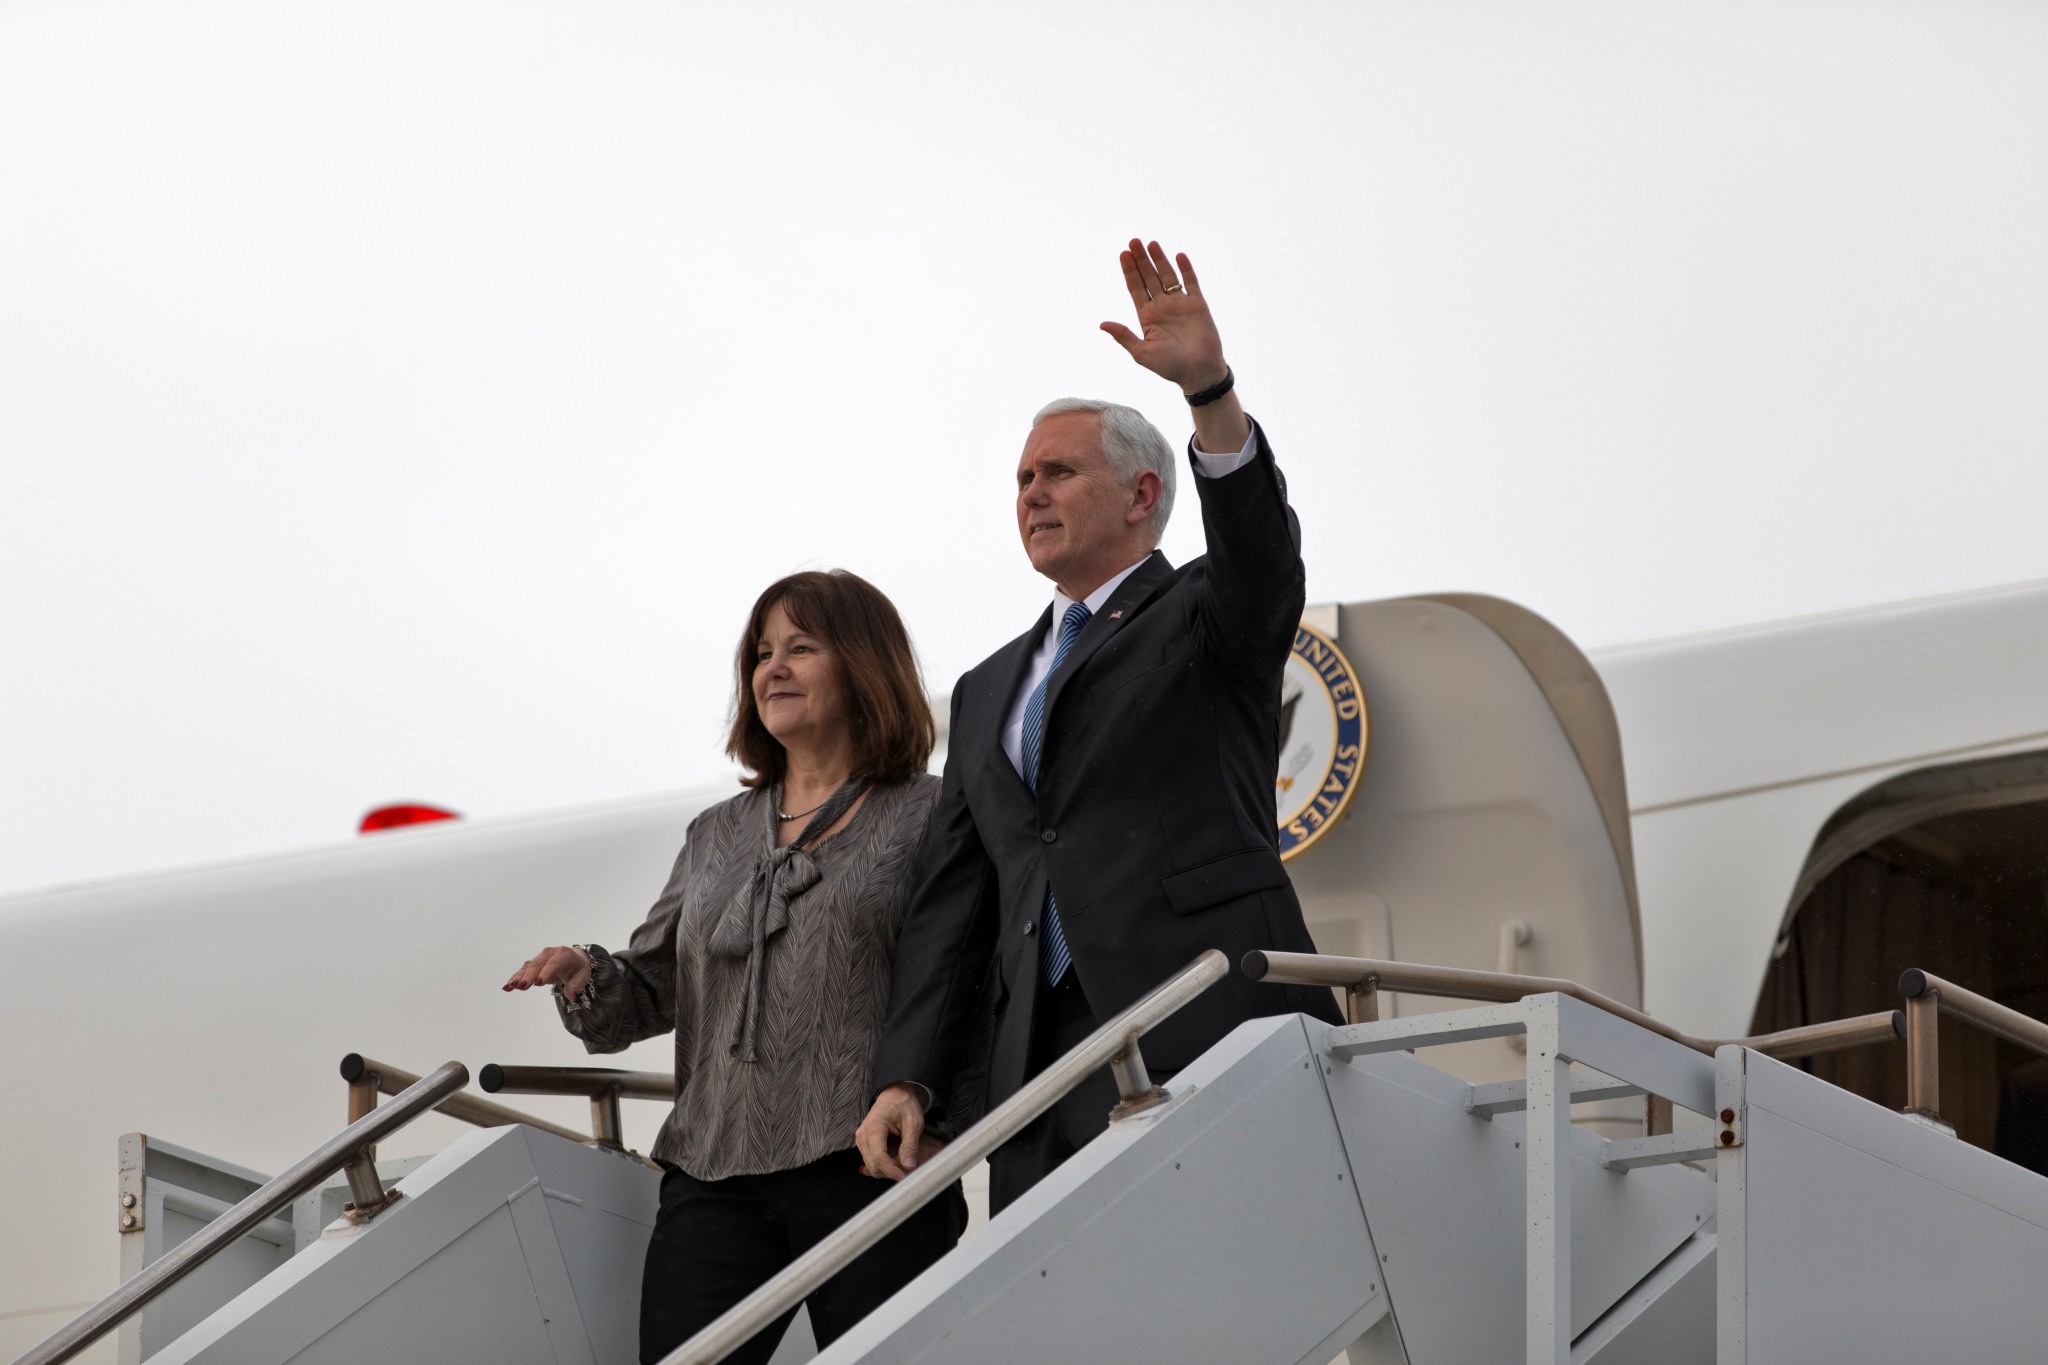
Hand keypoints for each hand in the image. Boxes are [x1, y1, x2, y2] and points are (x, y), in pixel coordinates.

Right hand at [503, 945, 591, 998]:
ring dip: (518, 977)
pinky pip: (523, 970)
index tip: (537, 983)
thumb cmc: (578, 969)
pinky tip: (507, 987)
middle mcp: (550, 953)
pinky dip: (515, 978)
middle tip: (521, 987)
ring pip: (527, 967)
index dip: (545, 973)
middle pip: (537, 964)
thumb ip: (575, 985)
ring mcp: (540, 958)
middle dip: (529, 975)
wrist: (574, 958)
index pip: (553, 964)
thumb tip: (572, 995)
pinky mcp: (533, 964)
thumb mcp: (582, 976)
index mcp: (564, 955)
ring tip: (509, 987)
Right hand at [855, 1082, 930, 1179]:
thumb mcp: (913, 1122)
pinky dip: (883, 1165)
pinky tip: (894, 1163)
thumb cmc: (904, 1104)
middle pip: (873, 1165)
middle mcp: (863, 1135)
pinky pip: (871, 1160)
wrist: (895, 1093)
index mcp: (874, 1127)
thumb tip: (908, 1165)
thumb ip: (910, 1144)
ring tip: (904, 1164)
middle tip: (908, 1170)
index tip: (905, 1176)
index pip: (879, 1158)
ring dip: (887, 1169)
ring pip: (871, 1165)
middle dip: (890, 1172)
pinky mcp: (864, 1142)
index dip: (892, 1171)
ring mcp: (861, 1139)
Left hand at [1100, 239, 1227, 393]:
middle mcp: (1162, 307)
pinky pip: (1191, 282)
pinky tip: (1178, 256)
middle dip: (1141, 260)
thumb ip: (1124, 336)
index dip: (1129, 272)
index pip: (1136, 288)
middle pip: (1149, 278)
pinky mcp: (1197, 304)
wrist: (1198, 372)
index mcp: (1147, 317)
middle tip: (1133, 242)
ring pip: (1168, 276)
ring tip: (1151, 243)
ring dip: (1160, 260)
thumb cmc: (1169, 367)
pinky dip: (1186, 269)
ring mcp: (1180, 304)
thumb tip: (1102, 324)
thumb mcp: (1142, 353)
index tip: (1123, 254)